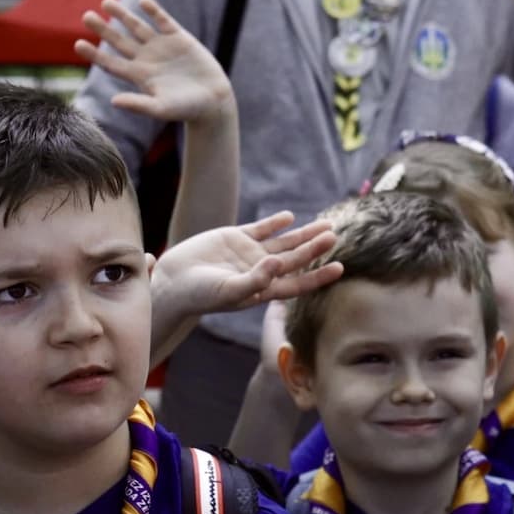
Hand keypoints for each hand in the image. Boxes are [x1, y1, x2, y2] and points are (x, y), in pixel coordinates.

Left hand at [78, 0, 229, 126]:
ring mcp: (162, 47)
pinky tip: (143, 2)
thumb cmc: (186, 110)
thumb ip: (138, 105)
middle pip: (119, 41)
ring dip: (122, 15)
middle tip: (86, 16)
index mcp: (139, 76)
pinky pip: (163, 21)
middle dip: (103, 29)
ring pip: (137, 27)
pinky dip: (154, 11)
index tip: (77, 44)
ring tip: (106, 2)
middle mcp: (146, 59)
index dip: (94, 54)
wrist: (213, 101)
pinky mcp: (179, 38)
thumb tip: (113, 101)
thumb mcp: (161, 109)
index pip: (111, 63)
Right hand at [154, 212, 341, 334]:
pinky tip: (289, 217)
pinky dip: (275, 222)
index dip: (319, 276)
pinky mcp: (235, 238)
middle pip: (295, 259)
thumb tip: (280, 263)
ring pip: (283, 242)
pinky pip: (261, 228)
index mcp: (263, 289)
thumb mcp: (230, 291)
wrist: (174, 282)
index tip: (340, 268)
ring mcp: (249, 253)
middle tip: (334, 236)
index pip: (298, 283)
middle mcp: (261, 271)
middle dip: (314, 248)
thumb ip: (256, 279)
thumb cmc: (201, 295)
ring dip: (303, 233)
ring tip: (325, 224)